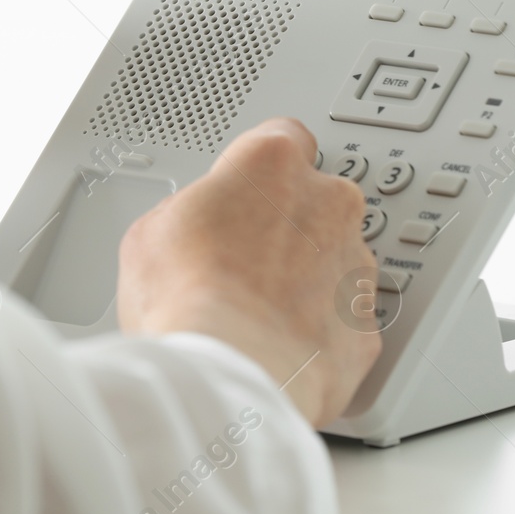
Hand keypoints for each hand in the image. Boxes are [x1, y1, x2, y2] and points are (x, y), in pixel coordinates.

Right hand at [116, 118, 382, 426]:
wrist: (227, 375)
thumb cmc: (187, 302)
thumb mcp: (150, 232)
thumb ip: (188, 211)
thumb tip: (192, 228)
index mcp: (273, 165)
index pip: (282, 138)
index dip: (258, 168)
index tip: (245, 188)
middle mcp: (328, 205)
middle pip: (315, 200)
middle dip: (286, 225)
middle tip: (241, 260)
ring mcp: (354, 266)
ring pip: (335, 261)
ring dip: (303, 281)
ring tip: (255, 314)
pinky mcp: (364, 327)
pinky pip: (343, 321)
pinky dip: (318, 333)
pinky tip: (278, 347)